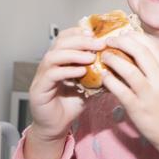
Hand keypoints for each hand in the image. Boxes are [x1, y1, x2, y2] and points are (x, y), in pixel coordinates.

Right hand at [28, 27, 104, 141]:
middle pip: (59, 43)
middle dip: (80, 41)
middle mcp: (48, 64)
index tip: (96, 33)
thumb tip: (120, 62)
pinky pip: (51, 75)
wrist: (57, 125)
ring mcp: (41, 76)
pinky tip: (82, 72)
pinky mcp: (38, 90)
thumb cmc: (72, 103)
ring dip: (74, 54)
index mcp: (59, 60)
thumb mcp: (90, 84)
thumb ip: (99, 72)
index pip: (65, 38)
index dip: (79, 33)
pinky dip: (67, 71)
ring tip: (91, 57)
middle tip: (99, 44)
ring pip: (53, 56)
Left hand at [100, 31, 158, 158]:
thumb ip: (157, 69)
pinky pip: (120, 90)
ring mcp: (150, 94)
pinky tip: (104, 77)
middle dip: (121, 42)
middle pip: (140, 52)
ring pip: (129, 69)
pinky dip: (109, 80)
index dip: (135, 36)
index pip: (152, 45)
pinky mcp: (138, 108)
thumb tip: (136, 52)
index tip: (122, 34)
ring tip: (104, 57)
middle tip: (108, 41)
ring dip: (113, 59)